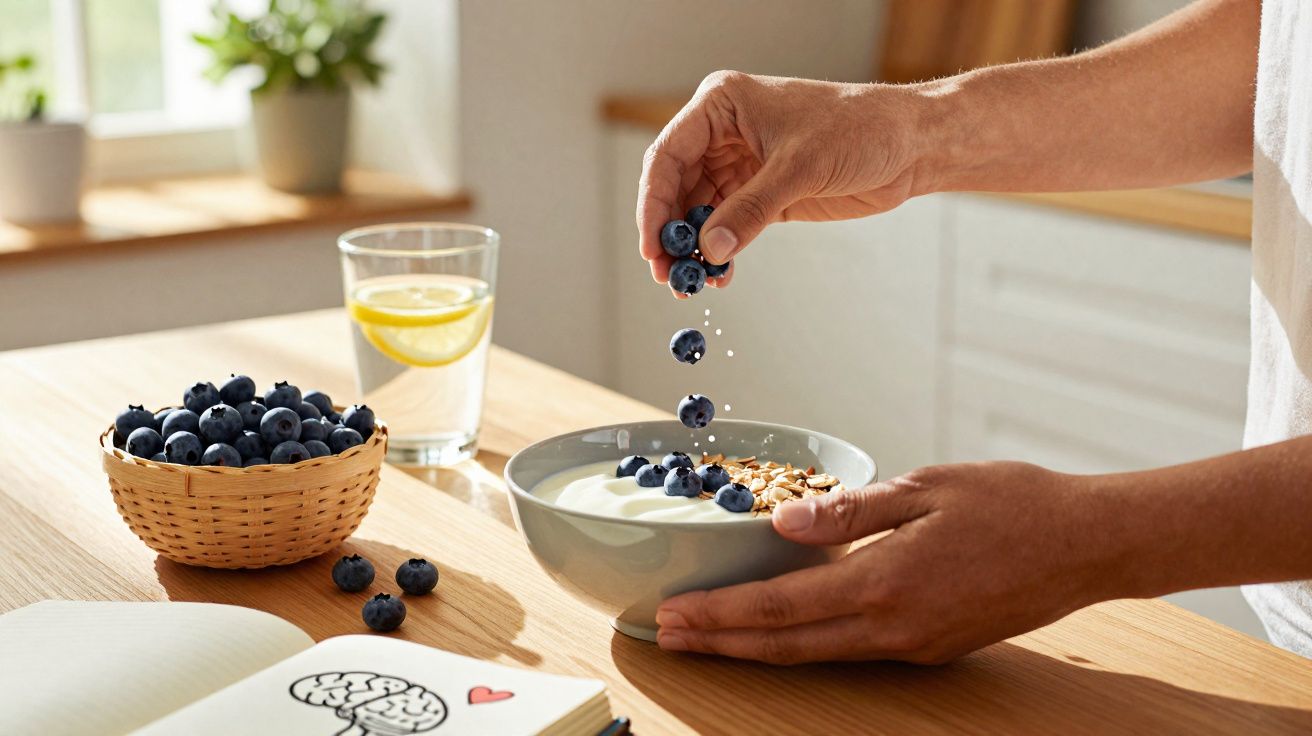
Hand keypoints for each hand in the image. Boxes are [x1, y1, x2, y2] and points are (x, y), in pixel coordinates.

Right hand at [636, 70, 929, 294]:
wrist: (910, 145)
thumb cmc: (859, 131)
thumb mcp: (799, 169)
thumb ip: (750, 211)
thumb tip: (708, 251)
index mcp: (722, 105)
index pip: (668, 155)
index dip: (653, 203)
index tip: (651, 246)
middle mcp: (723, 133)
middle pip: (676, 187)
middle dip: (669, 232)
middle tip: (666, 276)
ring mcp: (741, 164)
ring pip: (698, 211)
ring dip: (693, 248)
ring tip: (691, 284)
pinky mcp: (762, 193)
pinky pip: (727, 226)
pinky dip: (720, 252)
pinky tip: (719, 276)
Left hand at [654, 462, 1132, 663]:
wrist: (1088, 546)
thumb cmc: (1014, 504)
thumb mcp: (927, 487)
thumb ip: (850, 510)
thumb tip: (782, 522)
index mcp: (887, 582)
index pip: (780, 606)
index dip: (720, 613)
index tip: (672, 614)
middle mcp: (895, 627)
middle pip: (785, 645)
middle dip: (720, 642)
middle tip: (666, 635)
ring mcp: (914, 645)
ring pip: (815, 655)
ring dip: (755, 648)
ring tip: (708, 637)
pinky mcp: (930, 646)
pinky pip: (851, 650)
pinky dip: (802, 644)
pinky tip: (779, 629)